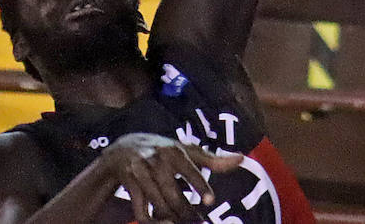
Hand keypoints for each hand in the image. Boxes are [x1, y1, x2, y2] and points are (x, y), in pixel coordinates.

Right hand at [99, 133, 242, 223]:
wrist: (122, 148)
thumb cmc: (161, 150)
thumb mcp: (184, 151)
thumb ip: (211, 159)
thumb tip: (241, 159)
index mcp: (173, 150)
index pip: (189, 168)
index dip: (199, 184)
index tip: (210, 200)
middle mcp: (156, 159)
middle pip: (174, 194)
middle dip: (188, 213)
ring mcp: (140, 171)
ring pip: (159, 204)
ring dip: (172, 219)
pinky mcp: (129, 183)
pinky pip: (141, 210)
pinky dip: (152, 222)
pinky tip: (164, 223)